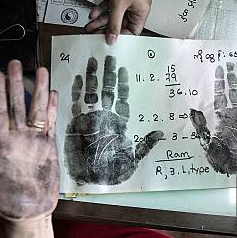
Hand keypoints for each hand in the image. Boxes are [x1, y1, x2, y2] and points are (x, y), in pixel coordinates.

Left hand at [0, 61, 59, 221]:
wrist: (28, 214)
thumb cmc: (3, 204)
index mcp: (1, 144)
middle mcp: (18, 138)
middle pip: (17, 105)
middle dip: (16, 83)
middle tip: (16, 62)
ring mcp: (34, 141)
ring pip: (36, 110)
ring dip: (38, 91)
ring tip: (41, 70)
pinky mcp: (49, 147)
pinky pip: (50, 124)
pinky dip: (53, 109)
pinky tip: (54, 93)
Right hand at [64, 55, 162, 184]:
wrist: (90, 180)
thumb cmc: (111, 173)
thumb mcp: (133, 159)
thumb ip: (145, 145)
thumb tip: (160, 133)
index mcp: (118, 124)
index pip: (121, 99)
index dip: (123, 85)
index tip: (124, 69)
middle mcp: (104, 118)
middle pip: (106, 91)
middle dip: (108, 74)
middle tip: (109, 57)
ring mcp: (89, 119)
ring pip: (91, 93)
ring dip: (92, 77)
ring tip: (93, 60)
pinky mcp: (75, 124)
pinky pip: (75, 104)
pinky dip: (75, 91)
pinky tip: (77, 77)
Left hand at [84, 0, 150, 44]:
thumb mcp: (118, 5)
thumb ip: (114, 23)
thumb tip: (112, 38)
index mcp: (141, 12)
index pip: (132, 31)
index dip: (121, 37)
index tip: (109, 41)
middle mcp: (136, 7)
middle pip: (121, 24)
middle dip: (107, 28)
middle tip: (96, 35)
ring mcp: (128, 0)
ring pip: (114, 15)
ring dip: (102, 20)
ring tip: (91, 26)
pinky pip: (111, 6)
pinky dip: (102, 9)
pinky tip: (94, 13)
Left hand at [190, 63, 236, 175]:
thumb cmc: (226, 160)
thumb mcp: (207, 144)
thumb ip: (200, 127)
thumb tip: (191, 111)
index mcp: (224, 119)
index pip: (221, 96)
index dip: (220, 83)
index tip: (219, 68)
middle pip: (234, 92)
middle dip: (232, 77)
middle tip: (230, 62)